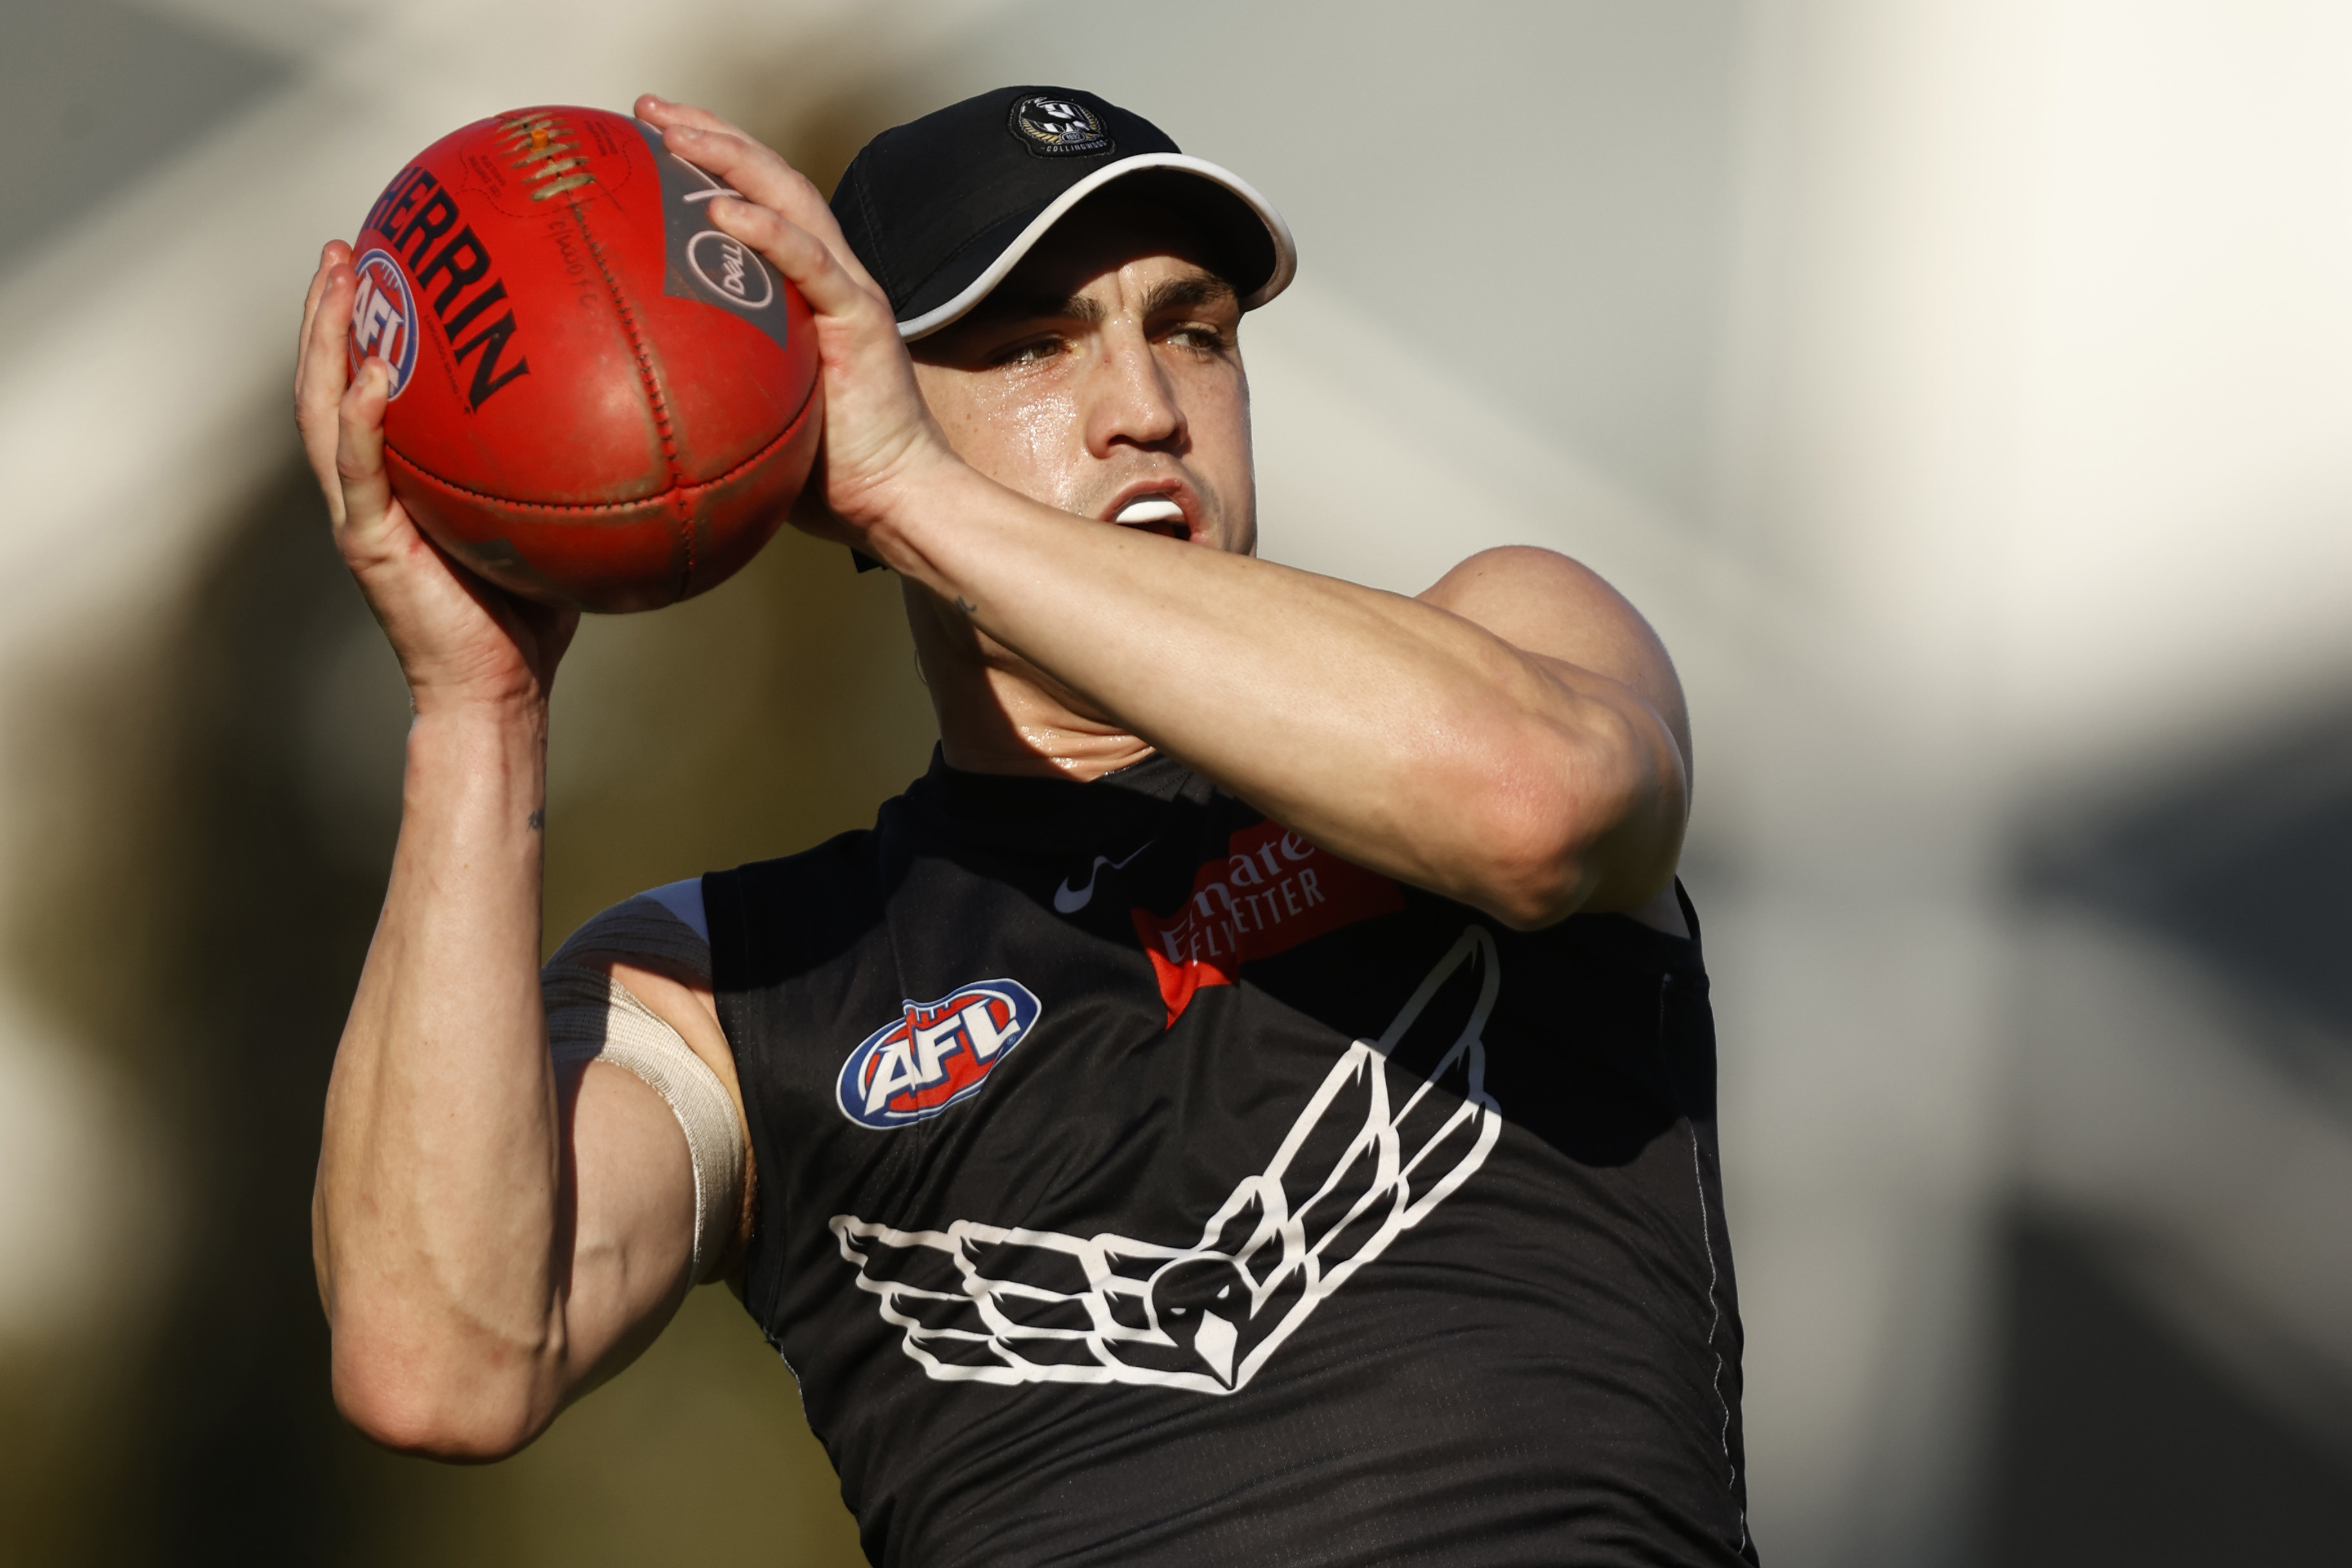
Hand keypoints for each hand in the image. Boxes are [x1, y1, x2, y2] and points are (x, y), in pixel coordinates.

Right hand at [294, 243, 576, 715]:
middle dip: (329, 309)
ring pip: (322, 408)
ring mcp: (361, 514)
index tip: (383, 260)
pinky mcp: (370, 543)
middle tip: (344, 245)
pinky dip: (359, 418)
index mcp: (403, 479)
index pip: (370, 386)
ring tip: (336, 278)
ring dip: (324, 340)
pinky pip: (357, 468)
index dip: (366, 325)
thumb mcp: (553, 522)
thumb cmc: (531, 615)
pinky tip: (372, 372)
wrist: (501, 691)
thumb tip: (636, 415)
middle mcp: (369, 488)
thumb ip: (570, 472)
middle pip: (328, 379)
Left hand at [633, 96, 960, 548]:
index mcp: (806, 292)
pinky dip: (767, 231)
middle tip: (647, 110)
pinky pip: (811, 263)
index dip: (707, 162)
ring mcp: (849, 294)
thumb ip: (710, 383)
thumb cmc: (827, 473)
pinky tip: (720, 209)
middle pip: (771, 180)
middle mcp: (830, 278)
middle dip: (708, 135)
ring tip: (675, 134)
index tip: (644, 138)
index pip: (757, 203)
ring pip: (792, 199)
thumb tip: (625, 394)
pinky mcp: (862, 322)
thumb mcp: (752, 413)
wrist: (896, 502)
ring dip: (731, 158)